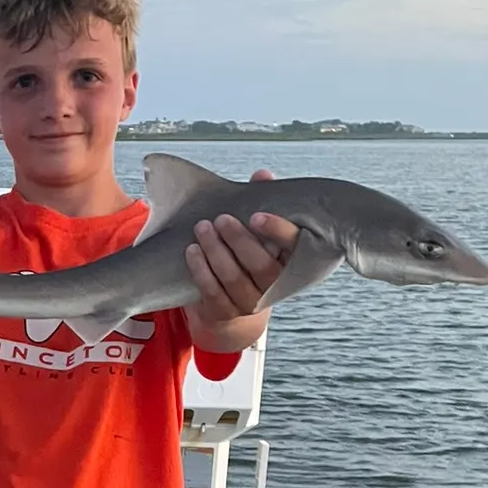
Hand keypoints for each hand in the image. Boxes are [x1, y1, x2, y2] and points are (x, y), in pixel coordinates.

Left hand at [184, 167, 299, 323]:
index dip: (278, 232)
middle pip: (261, 266)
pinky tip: (192, 251)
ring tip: (202, 228)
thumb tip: (262, 175)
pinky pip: (213, 292)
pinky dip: (201, 270)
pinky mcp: (226, 312)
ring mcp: (251, 302)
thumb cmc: (249, 254)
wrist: (233, 303)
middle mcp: (275, 286)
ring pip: (234, 279)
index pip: (295, 248)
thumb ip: (261, 201)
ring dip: (216, 252)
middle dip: (240, 240)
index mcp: (291, 263)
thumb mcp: (258, 231)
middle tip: (221, 218)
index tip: (256, 216)